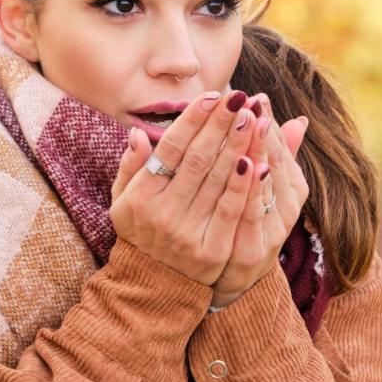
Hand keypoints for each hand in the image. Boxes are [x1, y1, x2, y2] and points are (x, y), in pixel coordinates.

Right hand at [109, 89, 259, 284]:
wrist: (155, 286)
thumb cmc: (142, 231)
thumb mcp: (122, 201)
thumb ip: (129, 166)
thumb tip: (136, 132)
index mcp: (140, 196)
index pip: (170, 149)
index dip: (192, 120)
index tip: (212, 95)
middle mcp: (162, 213)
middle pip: (198, 159)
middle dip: (221, 124)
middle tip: (240, 97)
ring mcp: (187, 233)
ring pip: (218, 180)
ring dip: (239, 145)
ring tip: (255, 117)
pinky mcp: (212, 250)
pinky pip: (232, 211)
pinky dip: (245, 184)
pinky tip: (258, 159)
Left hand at [210, 94, 310, 307]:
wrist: (232, 282)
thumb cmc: (247, 226)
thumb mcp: (268, 191)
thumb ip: (281, 156)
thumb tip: (300, 119)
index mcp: (292, 190)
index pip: (281, 149)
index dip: (270, 123)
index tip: (258, 97)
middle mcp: (287, 208)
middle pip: (275, 162)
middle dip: (262, 130)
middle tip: (251, 101)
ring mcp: (271, 229)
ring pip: (265, 183)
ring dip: (257, 150)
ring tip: (249, 121)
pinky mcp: (252, 250)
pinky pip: (250, 213)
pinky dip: (249, 188)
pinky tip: (243, 164)